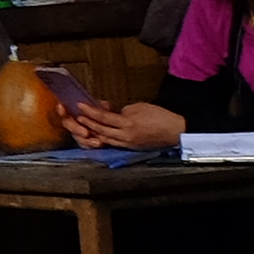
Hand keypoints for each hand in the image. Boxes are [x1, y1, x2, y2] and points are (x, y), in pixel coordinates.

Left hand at [60, 99, 180, 149]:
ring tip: (84, 124)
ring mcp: (128, 144)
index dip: (90, 111)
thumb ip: (122, 111)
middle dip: (87, 122)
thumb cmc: (160, 116)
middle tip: (77, 115)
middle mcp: (125, 136)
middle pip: (100, 130)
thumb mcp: (139, 107)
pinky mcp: (131, 148)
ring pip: (105, 138)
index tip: (80, 105)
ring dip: (93, 131)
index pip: (103, 117)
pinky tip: (98, 133)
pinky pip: (113, 143)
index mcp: (128, 124)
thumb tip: (112, 114)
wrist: (176, 131)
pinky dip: (104, 138)